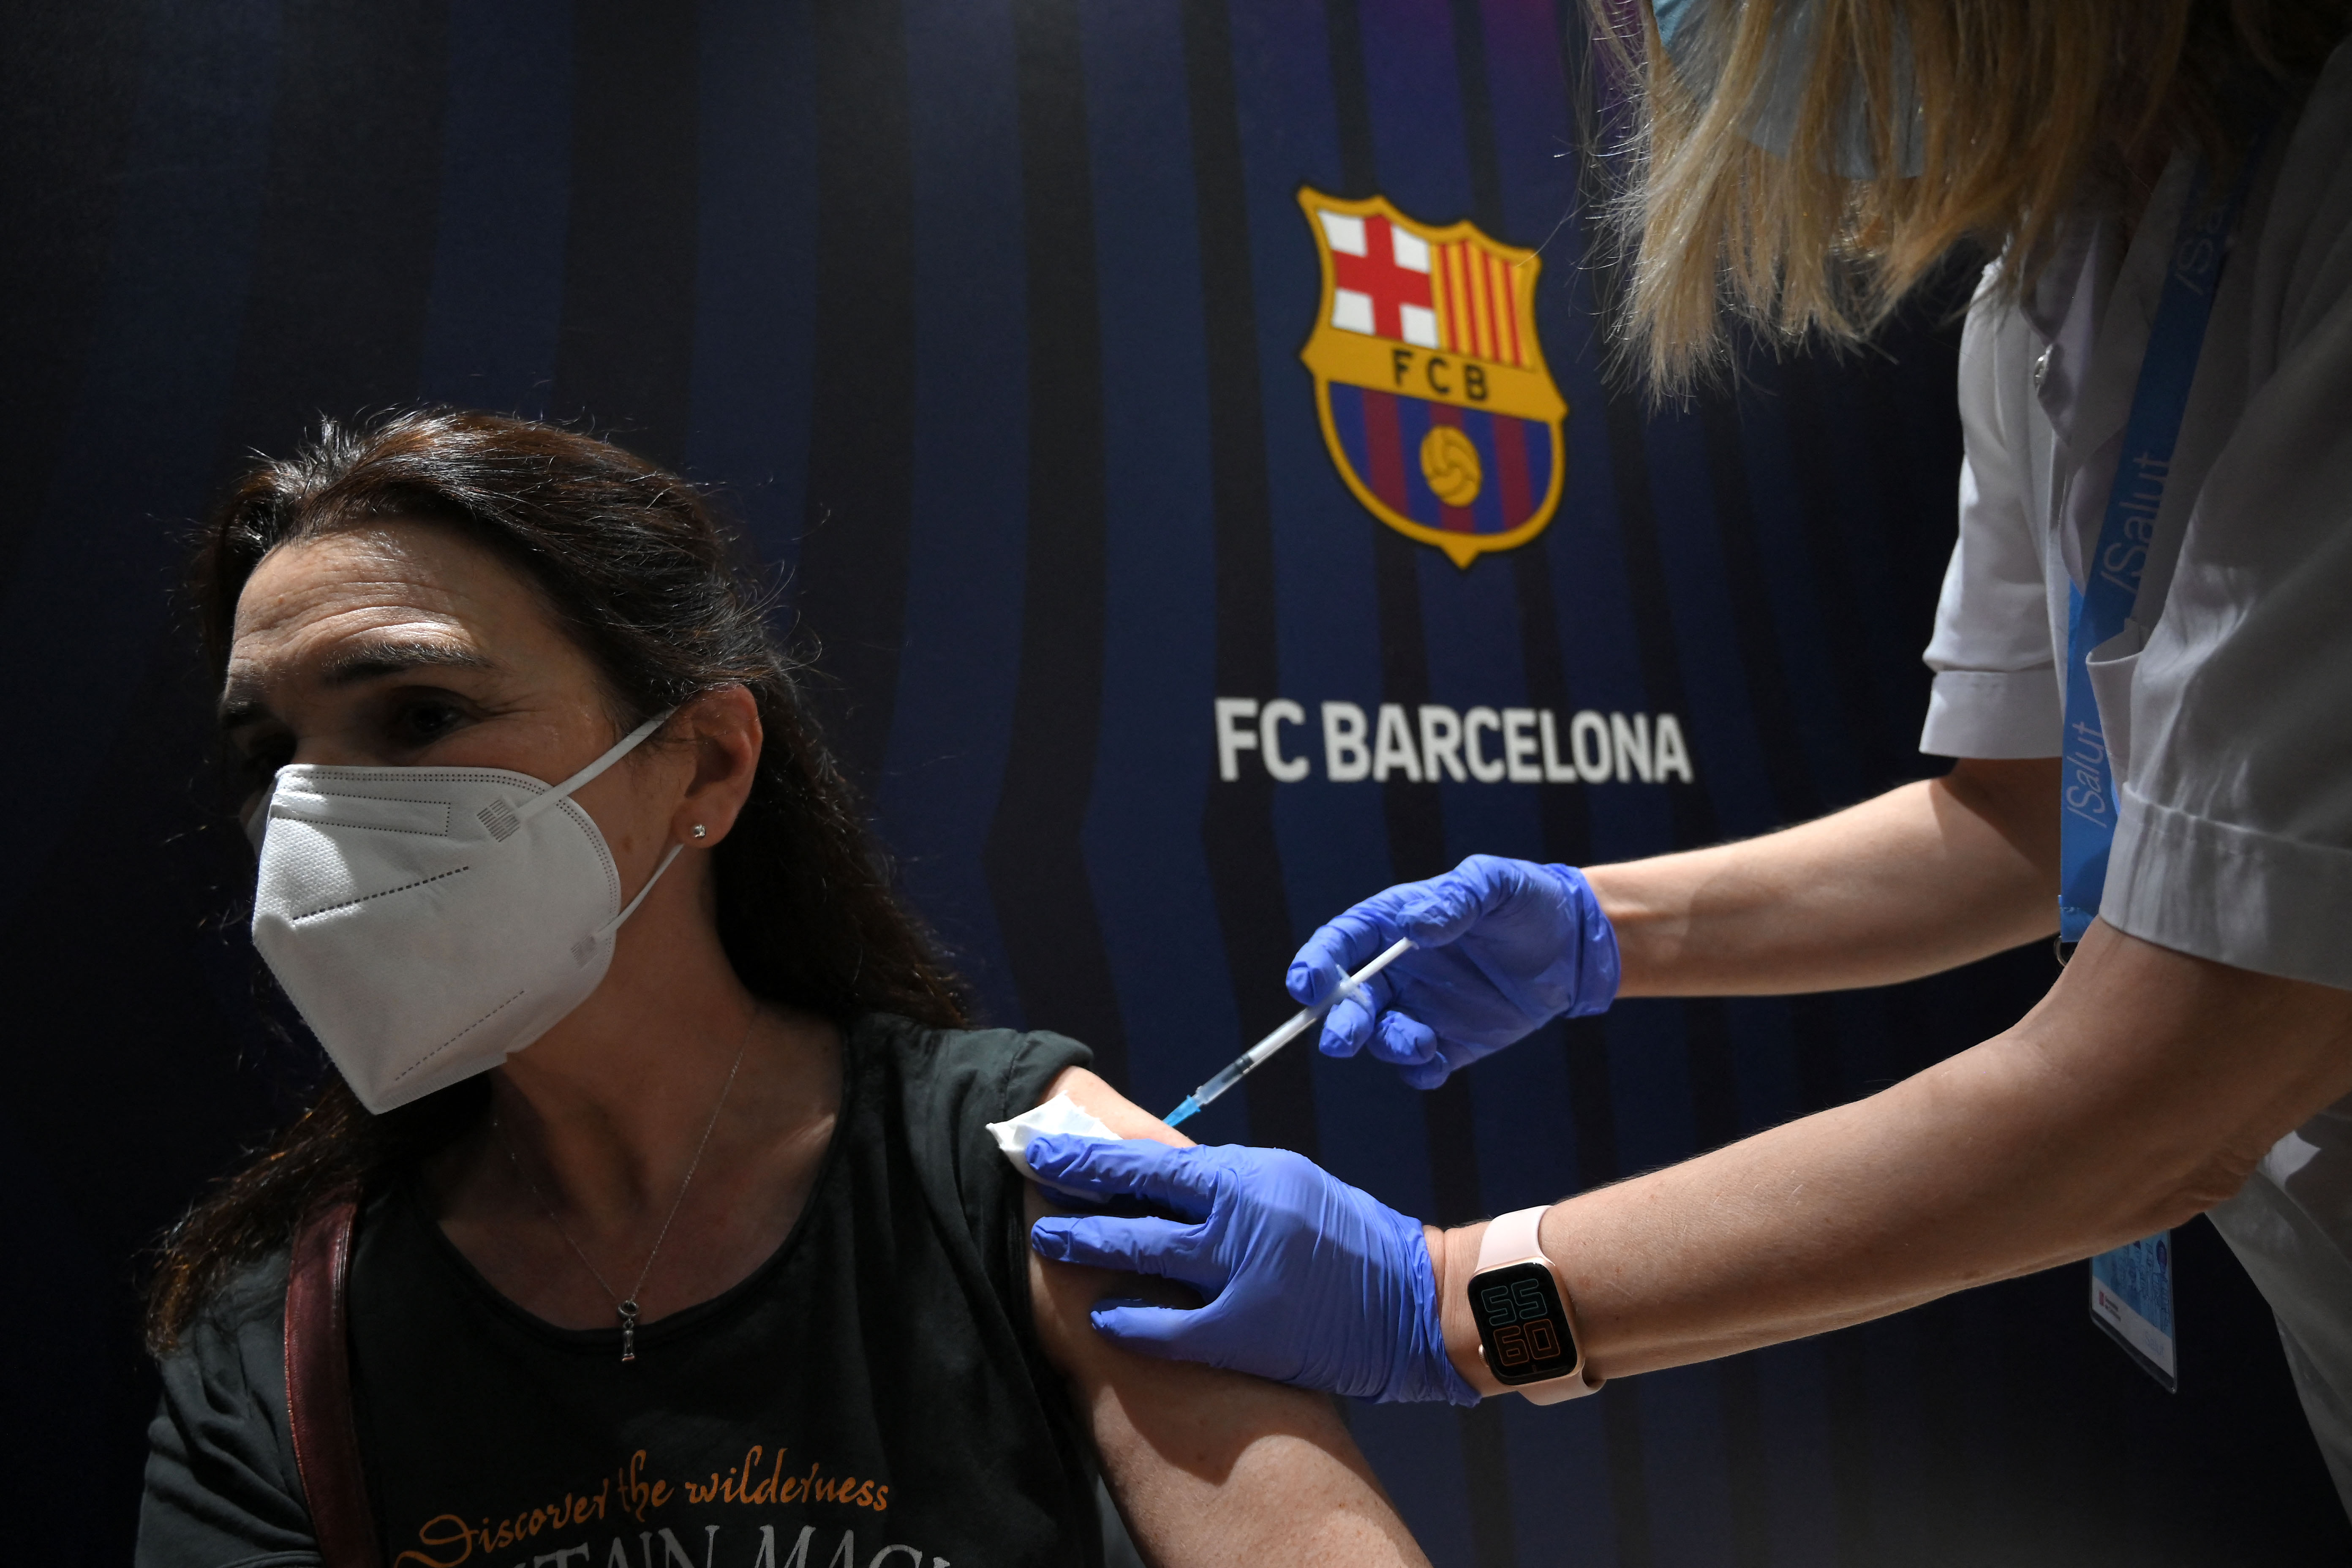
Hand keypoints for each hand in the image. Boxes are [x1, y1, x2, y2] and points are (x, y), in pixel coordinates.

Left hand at [1024, 1136, 1476, 1405]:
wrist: (1414, 1301)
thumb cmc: (1352, 1238)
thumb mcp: (1289, 1186)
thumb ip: (1227, 1184)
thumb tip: (1160, 1177)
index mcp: (1248, 1175)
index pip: (1149, 1159)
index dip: (1090, 1154)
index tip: (1045, 1146)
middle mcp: (1239, 1215)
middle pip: (1134, 1200)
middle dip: (1073, 1193)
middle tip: (1025, 1184)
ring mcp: (1241, 1273)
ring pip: (1142, 1255)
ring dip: (1088, 1247)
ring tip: (1044, 1242)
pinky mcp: (1247, 1330)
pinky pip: (1170, 1328)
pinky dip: (1132, 1322)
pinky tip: (1103, 1319)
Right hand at [1289, 855, 1619, 1087]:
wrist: (1572, 946)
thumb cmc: (1527, 902)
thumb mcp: (1495, 884)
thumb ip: (1455, 899)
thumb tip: (1413, 925)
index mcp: (1393, 925)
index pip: (1340, 944)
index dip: (1315, 964)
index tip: (1307, 985)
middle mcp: (1396, 971)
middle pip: (1348, 1000)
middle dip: (1339, 1022)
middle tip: (1343, 1040)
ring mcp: (1419, 1009)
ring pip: (1379, 1038)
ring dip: (1387, 1045)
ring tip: (1421, 1043)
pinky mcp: (1448, 1043)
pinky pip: (1419, 1069)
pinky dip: (1420, 1072)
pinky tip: (1438, 1062)